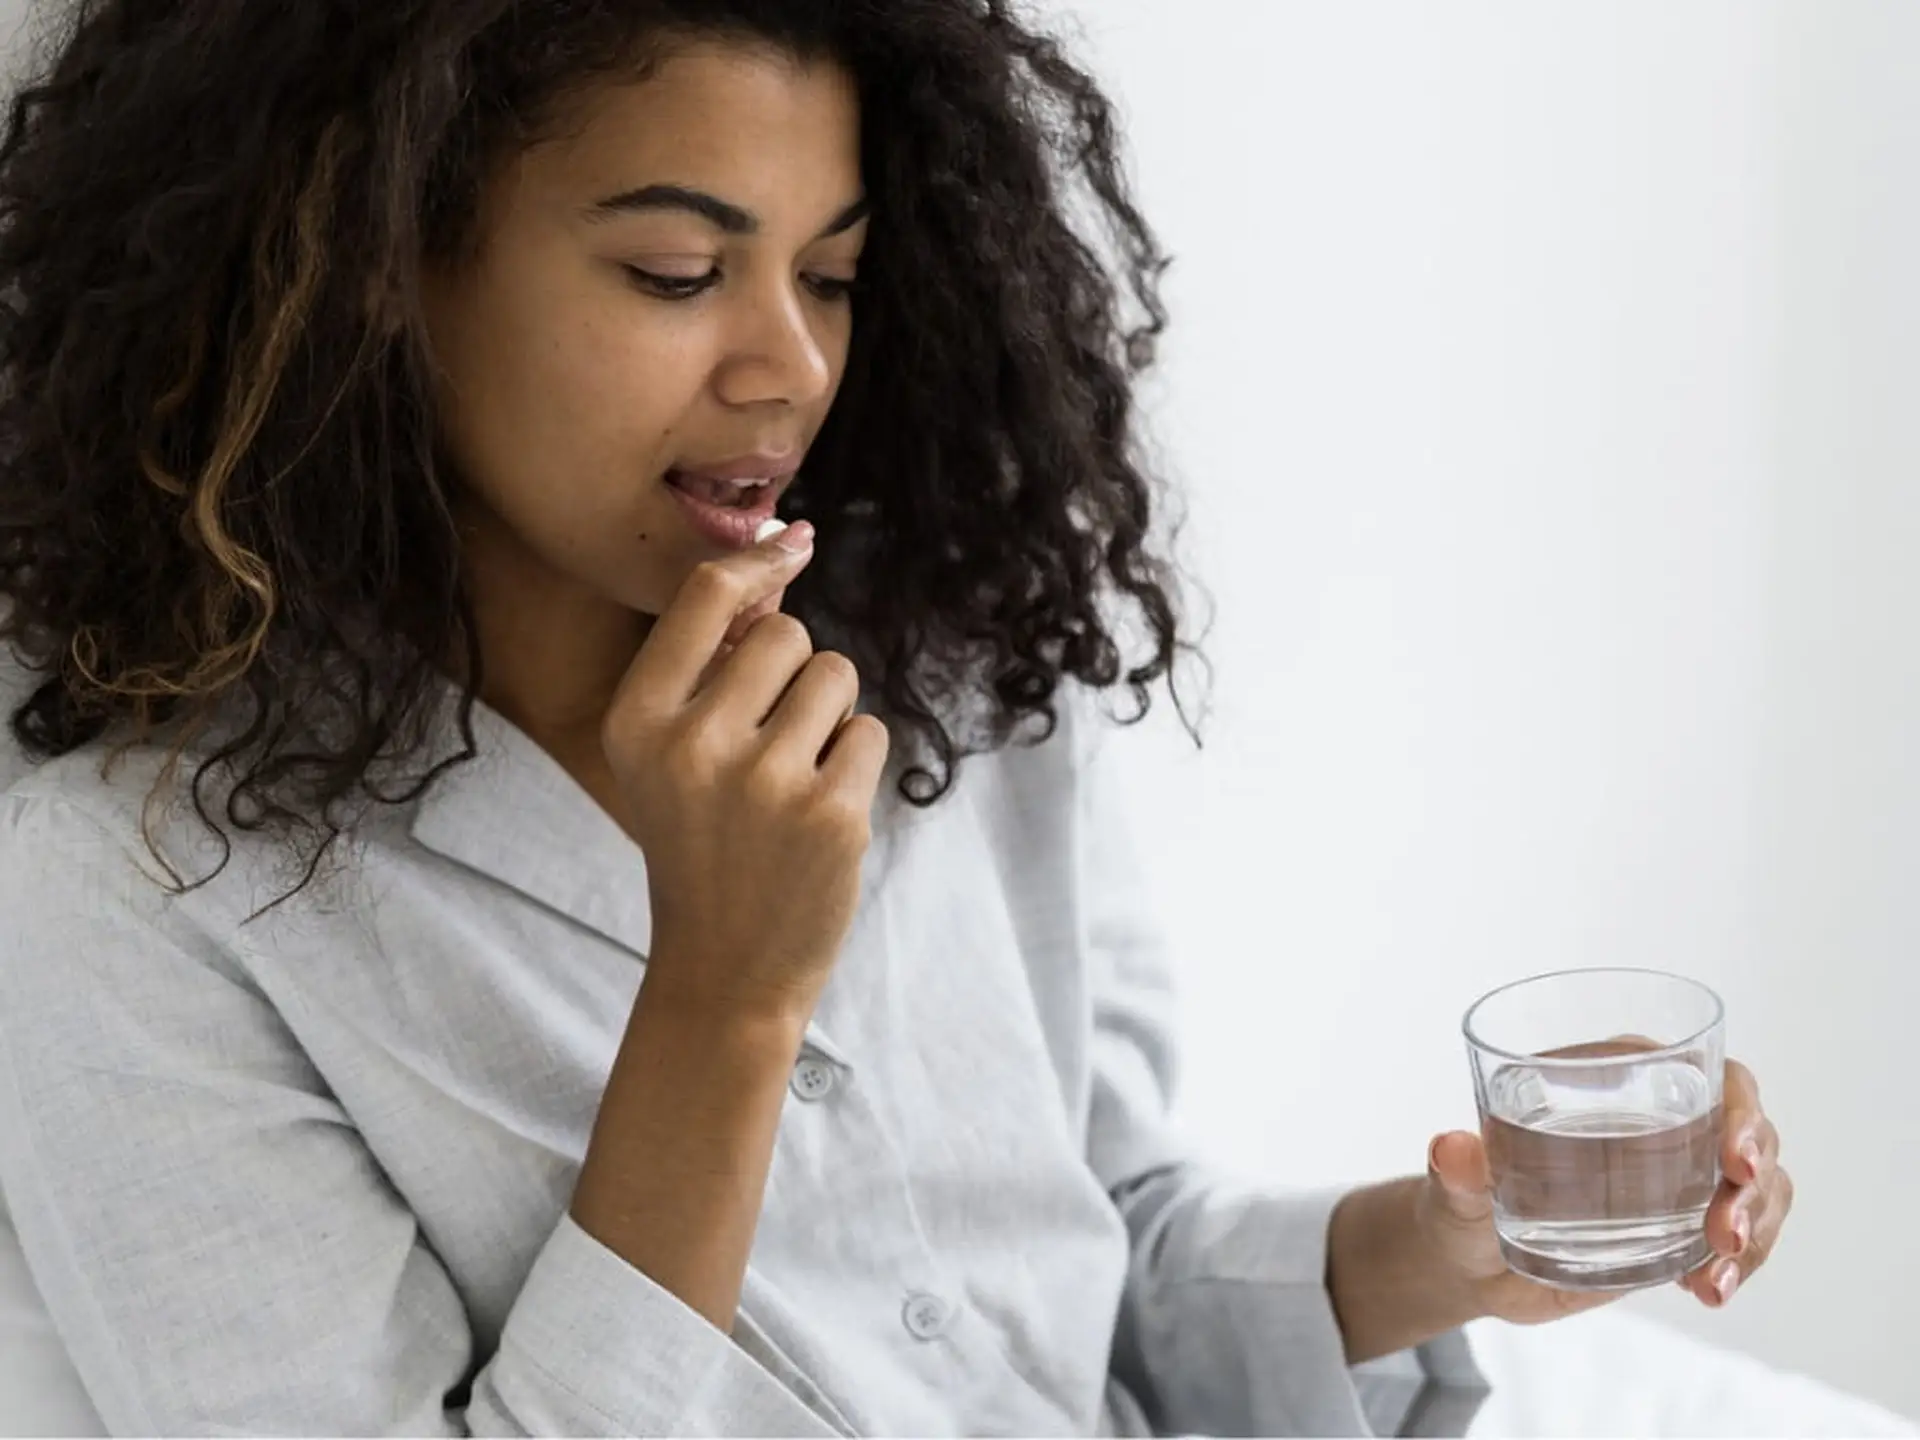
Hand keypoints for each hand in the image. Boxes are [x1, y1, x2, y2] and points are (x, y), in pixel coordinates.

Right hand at [601, 520, 890, 1021]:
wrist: (724, 968)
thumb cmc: (701, 844)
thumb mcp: (666, 755)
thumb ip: (708, 666)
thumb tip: (780, 555)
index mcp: (637, 722)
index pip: (706, 595)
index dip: (758, 564)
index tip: (790, 548)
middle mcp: (694, 745)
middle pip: (786, 633)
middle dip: (795, 671)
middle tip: (771, 740)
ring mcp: (765, 782)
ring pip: (837, 676)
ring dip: (831, 714)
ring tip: (794, 776)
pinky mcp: (831, 815)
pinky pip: (869, 731)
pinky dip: (856, 762)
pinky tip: (819, 812)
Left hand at [1419, 1058, 1792, 1324]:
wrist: (1468, 1265)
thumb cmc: (1461, 1204)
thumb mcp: (1456, 1190)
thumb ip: (1458, 1171)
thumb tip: (1450, 1149)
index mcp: (1612, 1079)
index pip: (1706, 1073)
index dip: (1739, 1108)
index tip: (1735, 1159)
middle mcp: (1656, 1118)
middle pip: (1750, 1132)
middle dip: (1755, 1185)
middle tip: (1725, 1236)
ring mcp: (1677, 1175)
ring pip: (1760, 1188)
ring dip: (1757, 1233)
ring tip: (1714, 1281)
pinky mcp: (1679, 1226)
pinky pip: (1744, 1237)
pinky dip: (1741, 1267)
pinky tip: (1708, 1291)